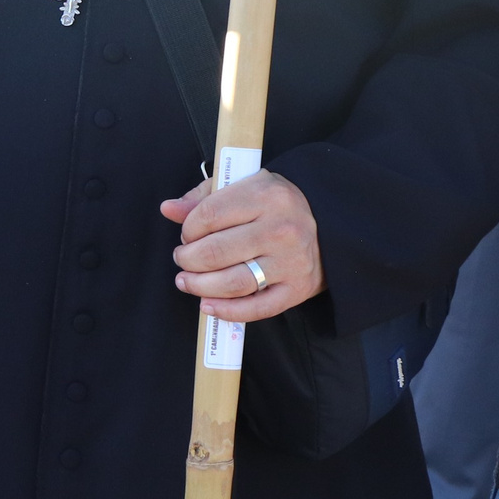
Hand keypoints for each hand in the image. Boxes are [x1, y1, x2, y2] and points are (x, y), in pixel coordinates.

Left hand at [161, 169, 323, 322]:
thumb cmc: (277, 205)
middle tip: (182, 260)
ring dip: (200, 286)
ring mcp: (290, 261)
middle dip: (188, 259)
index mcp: (266, 195)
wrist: (329, 224)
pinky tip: (208, 305)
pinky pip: (257, 308)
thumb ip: (204, 197)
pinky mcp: (297, 288)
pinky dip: (227, 311)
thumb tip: (169, 209)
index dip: (188, 229)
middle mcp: (280, 228)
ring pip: (232, 282)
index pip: (209, 216)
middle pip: (215, 251)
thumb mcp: (245, 186)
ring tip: (187, 281)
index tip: (187, 234)